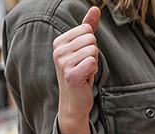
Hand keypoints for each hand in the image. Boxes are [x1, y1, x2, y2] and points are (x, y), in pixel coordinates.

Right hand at [53, 6, 99, 125]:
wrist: (74, 102)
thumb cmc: (80, 73)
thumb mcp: (83, 48)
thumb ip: (88, 27)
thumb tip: (96, 9)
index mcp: (59, 42)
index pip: (87, 29)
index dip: (90, 44)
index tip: (82, 58)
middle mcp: (58, 51)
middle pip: (91, 39)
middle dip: (93, 54)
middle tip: (84, 67)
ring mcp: (63, 63)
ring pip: (93, 51)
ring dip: (93, 64)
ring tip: (84, 73)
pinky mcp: (71, 75)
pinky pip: (92, 62)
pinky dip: (93, 72)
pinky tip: (85, 80)